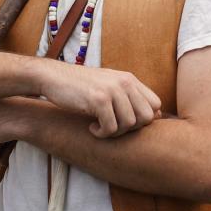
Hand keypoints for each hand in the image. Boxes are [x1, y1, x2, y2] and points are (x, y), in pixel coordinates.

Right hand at [37, 62, 161, 137]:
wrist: (53, 77)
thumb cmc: (81, 86)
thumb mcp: (109, 86)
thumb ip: (130, 97)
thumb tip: (158, 116)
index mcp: (130, 79)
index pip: (156, 104)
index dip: (145, 119)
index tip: (126, 123)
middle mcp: (125, 82)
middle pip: (147, 117)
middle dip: (132, 129)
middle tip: (114, 128)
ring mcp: (112, 90)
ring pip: (129, 124)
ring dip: (114, 133)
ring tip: (100, 127)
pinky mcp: (98, 100)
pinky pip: (111, 128)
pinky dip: (101, 134)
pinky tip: (91, 128)